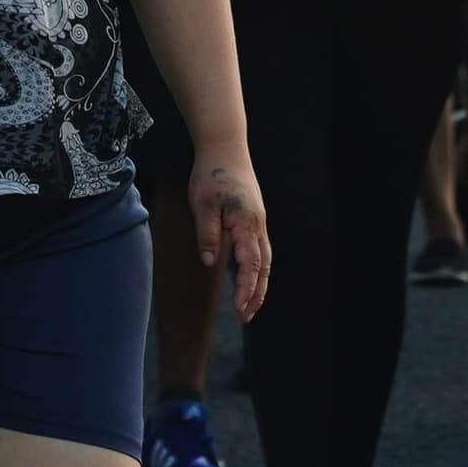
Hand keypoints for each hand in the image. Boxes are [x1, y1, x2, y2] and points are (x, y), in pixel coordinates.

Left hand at [192, 156, 274, 321]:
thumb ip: (207, 234)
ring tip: (248, 307)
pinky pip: (260, 250)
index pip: (250, 264)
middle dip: (256, 295)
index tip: (240, 310)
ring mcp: (259, 222)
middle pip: (263, 268)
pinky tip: (249, 279)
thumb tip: (211, 263)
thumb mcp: (202, 204)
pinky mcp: (254, 219)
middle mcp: (257, 225)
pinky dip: (257, 270)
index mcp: (245, 223)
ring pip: (265, 261)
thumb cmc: (210, 174)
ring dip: (258, 285)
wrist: (226, 148)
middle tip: (245, 318)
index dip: (246, 289)